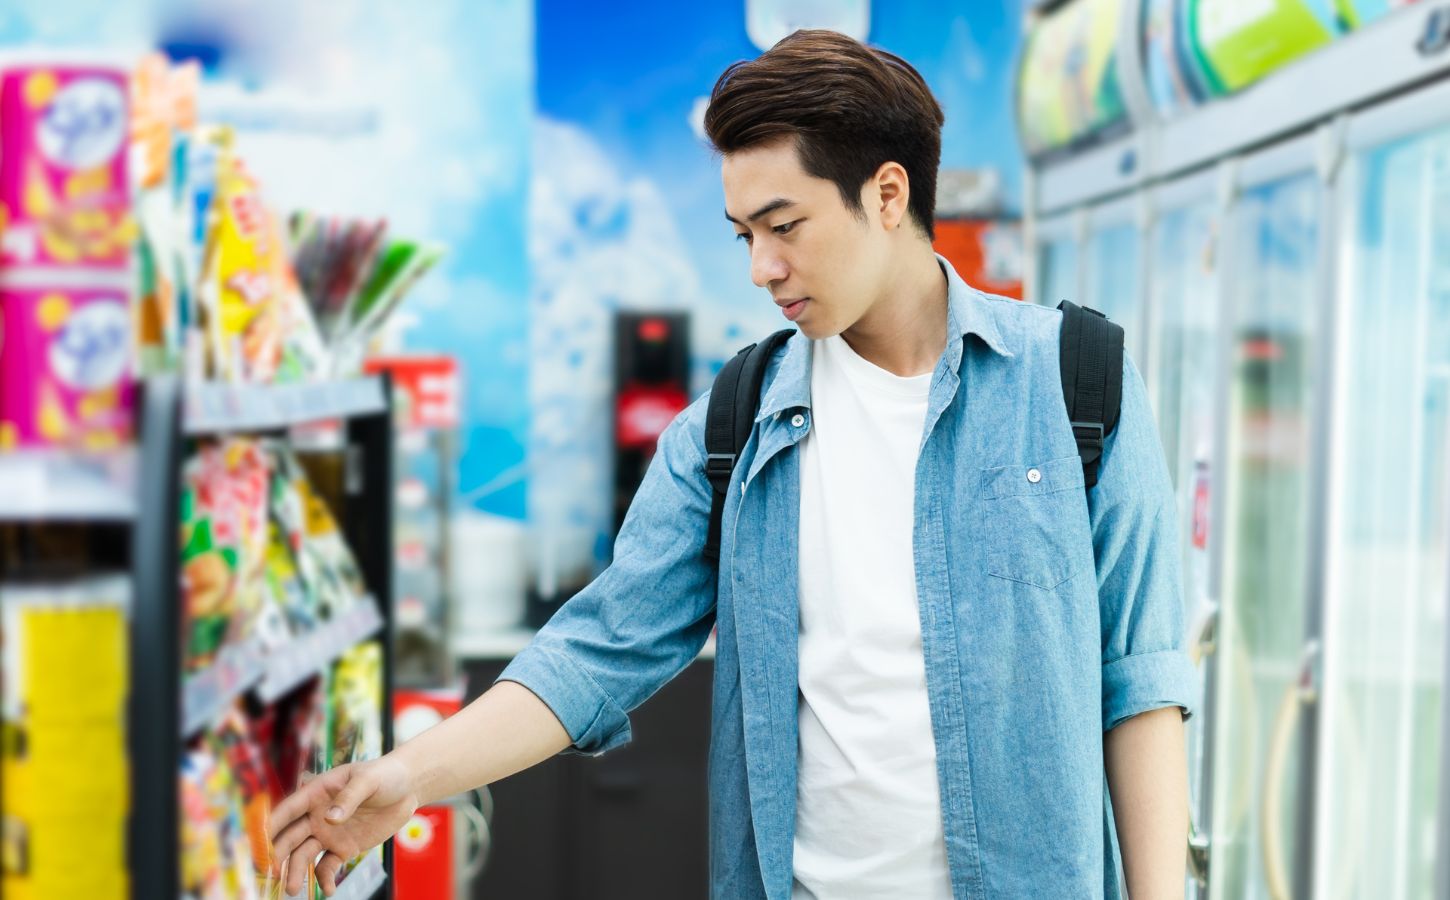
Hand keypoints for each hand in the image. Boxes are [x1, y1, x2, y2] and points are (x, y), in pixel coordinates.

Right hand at [268, 754, 417, 896]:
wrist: (407, 789)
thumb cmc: (385, 775)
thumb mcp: (368, 780)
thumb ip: (349, 797)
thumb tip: (330, 819)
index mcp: (317, 793)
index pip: (288, 810)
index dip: (271, 825)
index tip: (257, 842)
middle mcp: (317, 815)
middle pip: (290, 837)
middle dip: (277, 855)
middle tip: (269, 873)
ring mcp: (329, 833)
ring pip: (304, 855)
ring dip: (296, 872)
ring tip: (292, 890)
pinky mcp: (344, 848)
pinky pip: (328, 866)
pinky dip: (325, 879)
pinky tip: (328, 890)